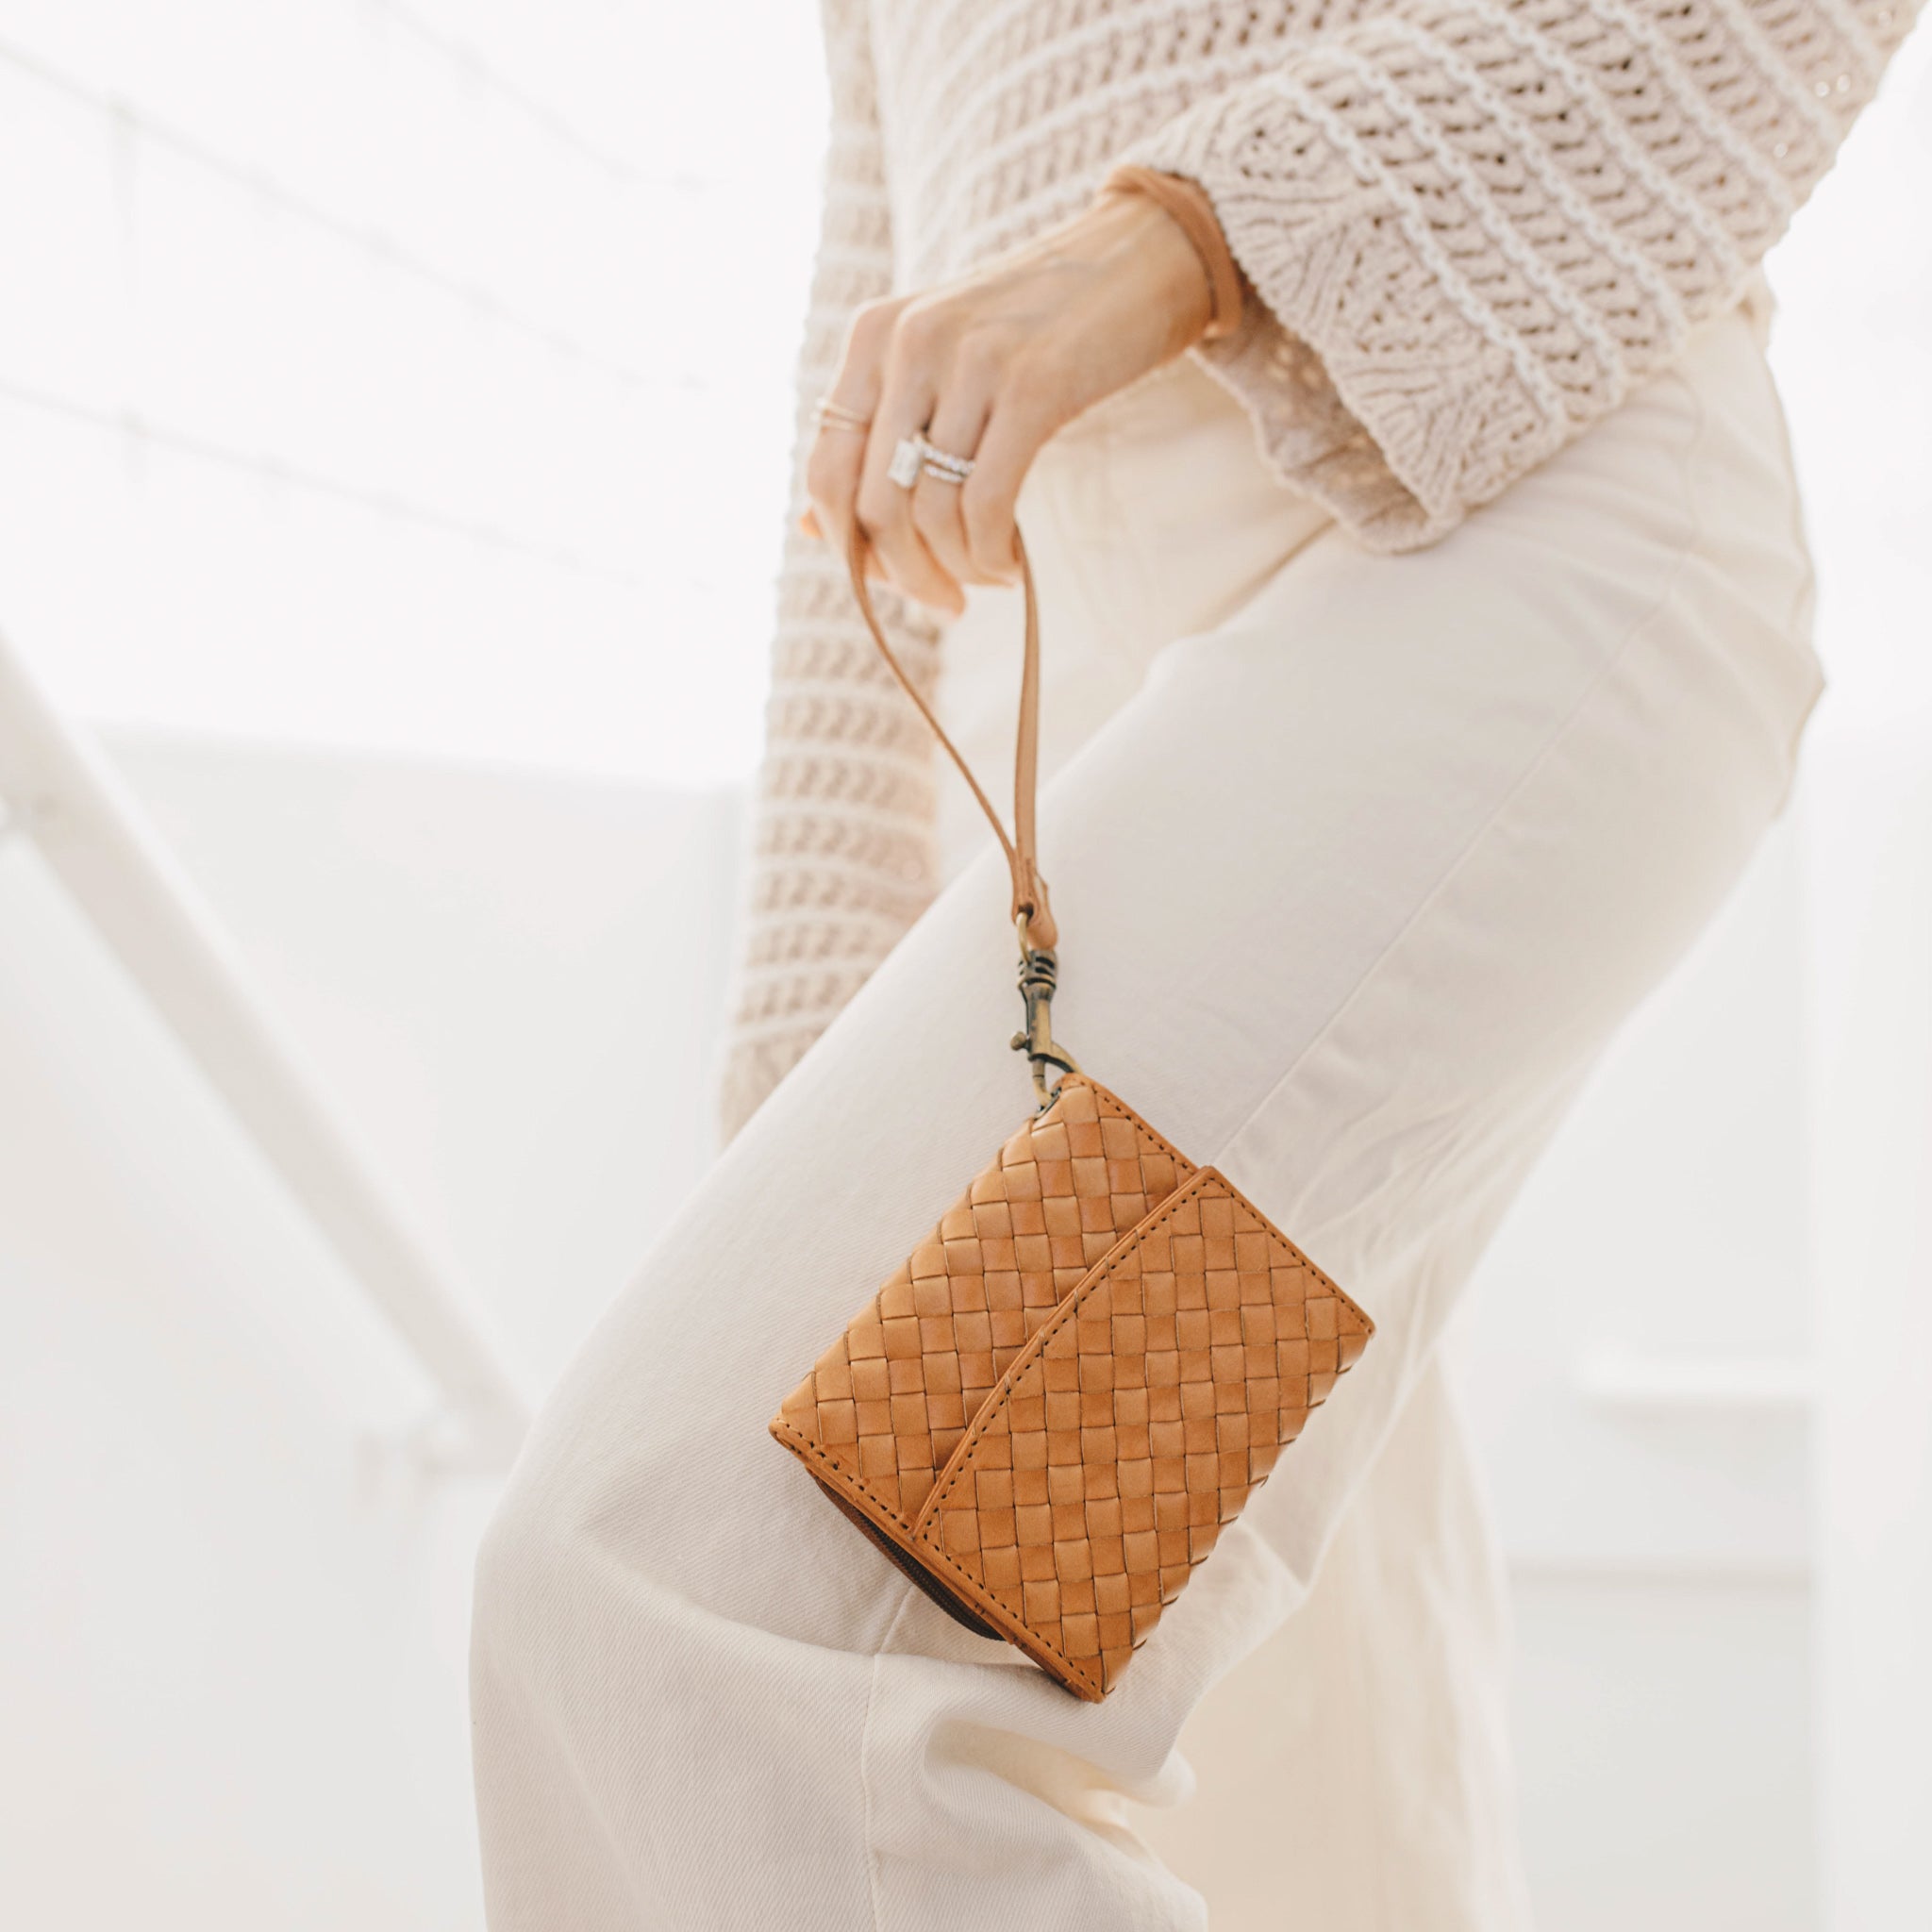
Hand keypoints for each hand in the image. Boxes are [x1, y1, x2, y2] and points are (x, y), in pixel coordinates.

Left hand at [801, 188, 1213, 616]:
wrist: (1141, 259)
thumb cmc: (1039, 329)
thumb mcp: (942, 365)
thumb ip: (877, 437)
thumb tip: (811, 531)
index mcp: (874, 336)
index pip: (826, 472)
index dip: (852, 549)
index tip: (898, 581)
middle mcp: (909, 341)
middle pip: (874, 506)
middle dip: (908, 576)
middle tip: (947, 603)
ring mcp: (970, 360)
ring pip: (930, 513)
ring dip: (959, 569)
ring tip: (991, 577)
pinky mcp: (1033, 385)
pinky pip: (987, 504)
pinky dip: (994, 555)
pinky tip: (1014, 565)